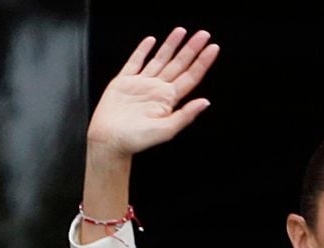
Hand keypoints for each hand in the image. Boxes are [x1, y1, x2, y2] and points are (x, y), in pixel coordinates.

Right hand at [87, 29, 219, 159]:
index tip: (213, 48)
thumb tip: (205, 102)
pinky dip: (143, 50)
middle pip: (178, 65)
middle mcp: (157, 90)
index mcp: (168, 100)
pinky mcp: (124, 81)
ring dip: (171, 45)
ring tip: (181, 31)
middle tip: (203, 34)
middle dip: (191, 49)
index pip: (190, 77)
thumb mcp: (166, 130)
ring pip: (160, 59)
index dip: (202, 62)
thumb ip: (185, 115)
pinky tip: (151, 41)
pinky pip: (136, 61)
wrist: (110, 140)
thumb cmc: (136, 140)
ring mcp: (141, 84)